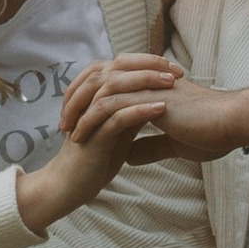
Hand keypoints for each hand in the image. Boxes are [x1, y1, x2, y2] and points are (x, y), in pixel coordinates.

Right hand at [14, 57, 177, 232]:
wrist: (72, 186)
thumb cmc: (96, 157)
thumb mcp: (118, 130)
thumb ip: (130, 112)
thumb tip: (155, 97)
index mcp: (94, 94)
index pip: (121, 64)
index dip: (148, 62)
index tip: (175, 68)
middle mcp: (88, 99)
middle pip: (118, 68)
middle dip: (149, 66)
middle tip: (176, 71)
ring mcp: (88, 115)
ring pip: (115, 87)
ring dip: (146, 83)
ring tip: (171, 83)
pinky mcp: (92, 136)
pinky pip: (116, 117)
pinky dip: (140, 110)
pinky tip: (161, 109)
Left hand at [60, 57, 248, 165]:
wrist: (231, 124)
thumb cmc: (212, 131)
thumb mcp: (174, 142)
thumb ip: (151, 145)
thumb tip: (130, 156)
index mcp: (148, 86)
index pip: (108, 84)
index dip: (89, 100)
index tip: (77, 122)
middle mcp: (143, 80)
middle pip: (96, 79)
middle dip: (75, 100)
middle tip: (63, 124)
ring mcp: (145, 86)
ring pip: (98, 90)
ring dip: (79, 110)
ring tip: (67, 132)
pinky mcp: (148, 98)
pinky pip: (110, 105)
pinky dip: (92, 120)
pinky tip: (83, 136)